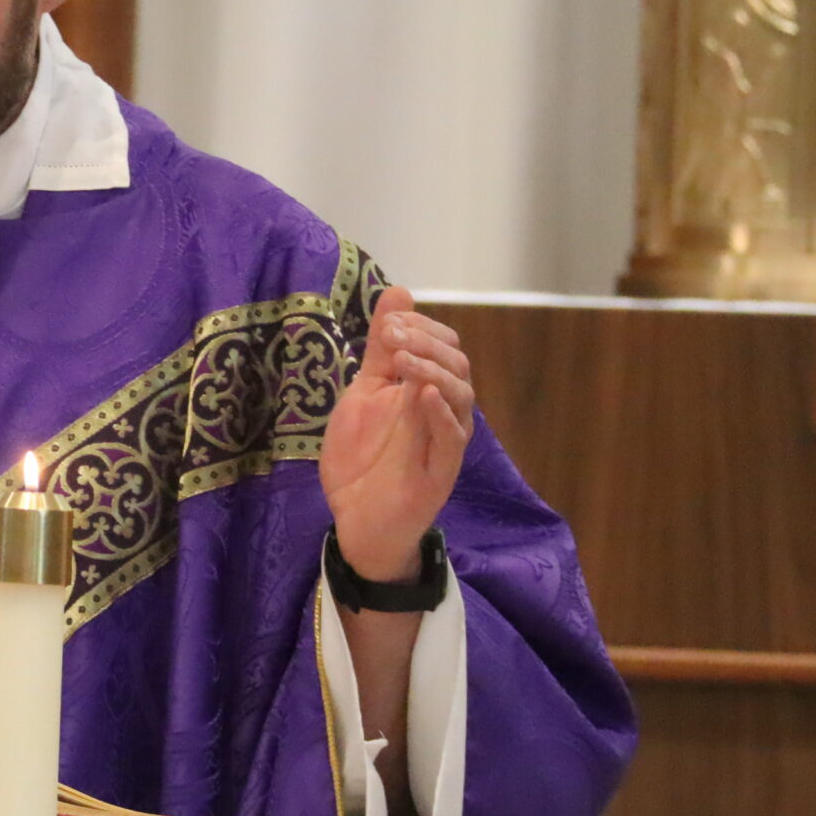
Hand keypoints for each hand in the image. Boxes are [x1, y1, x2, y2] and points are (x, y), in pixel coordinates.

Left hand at [319, 287, 474, 582]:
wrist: (354, 522)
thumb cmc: (361, 460)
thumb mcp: (363, 394)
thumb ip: (380, 350)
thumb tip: (398, 293)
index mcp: (423, 391)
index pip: (444, 347)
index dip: (422, 329)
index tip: (389, 323)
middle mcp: (441, 412)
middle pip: (457, 366)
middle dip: (426, 344)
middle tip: (392, 337)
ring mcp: (444, 442)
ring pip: (461, 398)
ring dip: (433, 371)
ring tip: (404, 360)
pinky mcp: (441, 472)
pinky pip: (453, 439)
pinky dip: (440, 414)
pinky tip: (422, 396)